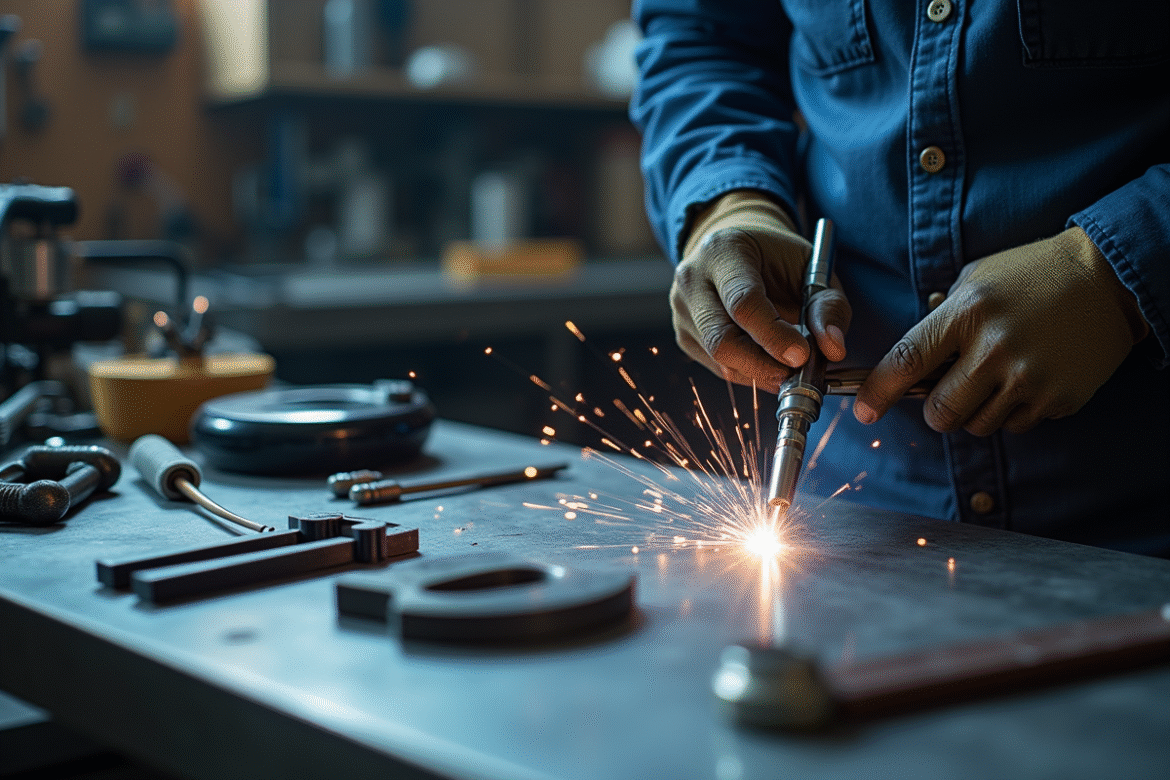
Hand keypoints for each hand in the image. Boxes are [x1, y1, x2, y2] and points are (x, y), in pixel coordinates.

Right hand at [671, 191, 850, 393]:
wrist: (737, 250)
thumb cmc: (778, 259)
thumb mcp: (812, 268)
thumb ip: (828, 306)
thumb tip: (833, 349)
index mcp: (724, 251)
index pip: (743, 302)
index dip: (774, 335)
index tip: (802, 356)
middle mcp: (693, 279)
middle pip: (721, 339)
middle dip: (763, 365)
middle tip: (797, 374)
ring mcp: (683, 310)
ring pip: (719, 360)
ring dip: (759, 373)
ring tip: (789, 367)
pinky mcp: (684, 335)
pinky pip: (717, 368)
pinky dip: (748, 373)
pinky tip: (768, 361)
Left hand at [855, 227, 1148, 434]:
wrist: (1108, 278)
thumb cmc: (1032, 275)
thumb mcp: (977, 279)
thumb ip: (941, 317)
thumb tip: (912, 357)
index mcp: (967, 313)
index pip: (907, 361)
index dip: (878, 391)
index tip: (864, 411)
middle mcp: (995, 348)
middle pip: (939, 411)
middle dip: (936, 410)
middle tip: (948, 393)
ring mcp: (1029, 377)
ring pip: (977, 425)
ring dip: (976, 411)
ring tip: (996, 378)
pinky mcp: (1058, 398)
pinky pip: (1016, 425)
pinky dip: (1013, 411)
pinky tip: (1028, 380)